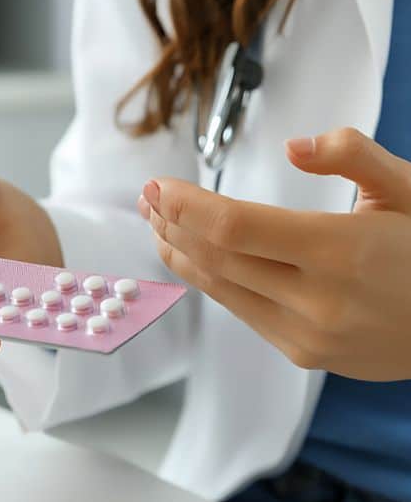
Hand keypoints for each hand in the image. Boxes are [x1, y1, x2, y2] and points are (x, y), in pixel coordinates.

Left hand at [138, 127, 410, 380]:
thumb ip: (354, 156)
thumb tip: (293, 148)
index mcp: (343, 252)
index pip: (234, 228)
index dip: (185, 206)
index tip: (157, 185)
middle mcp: (319, 301)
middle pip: (217, 258)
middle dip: (173, 224)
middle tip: (148, 197)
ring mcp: (309, 336)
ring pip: (222, 289)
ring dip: (182, 254)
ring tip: (157, 224)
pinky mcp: (305, 354)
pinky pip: (243, 311)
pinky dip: (212, 281)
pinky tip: (195, 258)